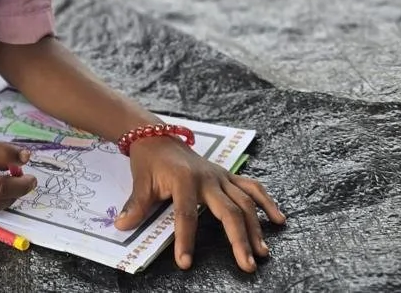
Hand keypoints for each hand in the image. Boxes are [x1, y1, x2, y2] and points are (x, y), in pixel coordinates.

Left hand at [113, 136, 285, 272]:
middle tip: (247, 265)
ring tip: (263, 252)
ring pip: (245, 202)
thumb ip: (136, 206)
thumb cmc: (149, 162)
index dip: (186, 239)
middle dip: (238, 240)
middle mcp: (208, 178)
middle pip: (229, 211)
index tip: (186, 263)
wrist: (158, 136)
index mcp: (184, 180)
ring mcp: (221, 176)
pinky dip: (266, 202)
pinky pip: (251, 188)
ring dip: (256, 228)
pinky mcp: (228, 176)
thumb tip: (122, 226)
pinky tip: (278, 219)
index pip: (186, 215)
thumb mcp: (140, 183)